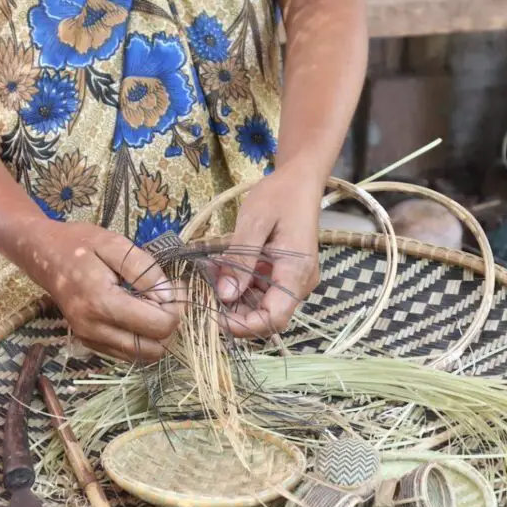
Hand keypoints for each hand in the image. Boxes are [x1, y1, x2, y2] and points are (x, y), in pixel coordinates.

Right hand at [18, 219, 179, 362]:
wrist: (43, 254)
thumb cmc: (79, 244)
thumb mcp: (114, 244)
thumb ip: (144, 270)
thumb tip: (168, 297)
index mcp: (101, 302)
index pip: (157, 326)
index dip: (175, 309)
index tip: (175, 287)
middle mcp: (93, 328)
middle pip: (154, 349)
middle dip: (169, 325)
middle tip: (169, 297)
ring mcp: (90, 339)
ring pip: (143, 356)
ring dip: (157, 335)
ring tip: (154, 304)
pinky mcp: (90, 343)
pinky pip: (128, 354)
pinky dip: (142, 338)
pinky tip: (140, 313)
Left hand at [216, 169, 320, 337]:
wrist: (299, 180)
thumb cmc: (279, 196)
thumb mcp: (254, 221)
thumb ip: (240, 259)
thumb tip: (225, 295)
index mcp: (296, 271)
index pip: (274, 318)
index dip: (245, 326)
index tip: (216, 318)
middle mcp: (300, 283)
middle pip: (267, 316)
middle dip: (235, 311)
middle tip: (206, 293)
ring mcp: (294, 280)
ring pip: (261, 305)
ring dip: (234, 297)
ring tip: (211, 275)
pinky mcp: (285, 275)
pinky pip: (262, 291)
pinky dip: (241, 285)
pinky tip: (223, 268)